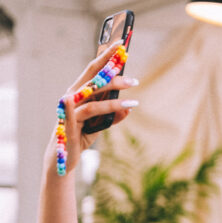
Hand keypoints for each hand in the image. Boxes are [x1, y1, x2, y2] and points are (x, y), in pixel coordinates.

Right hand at [47, 41, 137, 174]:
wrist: (63, 157)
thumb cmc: (81, 135)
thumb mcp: (101, 124)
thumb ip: (113, 115)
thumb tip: (130, 108)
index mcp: (79, 92)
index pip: (94, 70)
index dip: (106, 57)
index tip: (120, 44)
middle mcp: (72, 96)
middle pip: (92, 76)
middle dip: (109, 65)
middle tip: (128, 59)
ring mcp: (68, 109)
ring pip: (93, 95)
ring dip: (114, 93)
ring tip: (135, 93)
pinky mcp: (69, 123)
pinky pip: (87, 113)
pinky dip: (102, 108)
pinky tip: (117, 106)